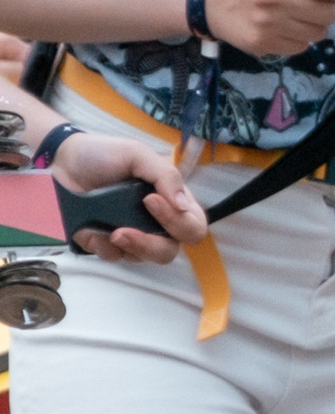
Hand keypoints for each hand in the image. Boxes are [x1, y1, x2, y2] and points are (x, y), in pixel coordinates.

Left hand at [53, 129, 206, 261]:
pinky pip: (113, 257)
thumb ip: (165, 175)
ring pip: (142, 259)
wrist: (64, 160)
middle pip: (169, 252)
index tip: (150, 200)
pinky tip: (92, 231)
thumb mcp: (137, 154)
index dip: (179, 223)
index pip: (192, 227)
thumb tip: (184, 206)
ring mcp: (132, 235)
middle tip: (124, 230)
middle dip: (150, 245)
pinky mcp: (107, 244)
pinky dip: (103, 247)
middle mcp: (156, 223)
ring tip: (110, 233)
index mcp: (171, 201)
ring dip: (127, 247)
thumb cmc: (105, 154)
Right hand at [203, 0, 334, 57]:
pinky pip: (300, 47)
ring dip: (314, 25)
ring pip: (317, 33)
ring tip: (300, 14)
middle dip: (327, 7)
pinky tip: (285, 26)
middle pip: (327, 13)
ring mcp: (266, 24)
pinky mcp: (261, 44)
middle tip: (314, 1)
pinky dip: (298, 38)